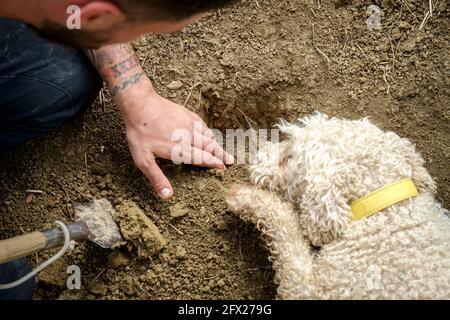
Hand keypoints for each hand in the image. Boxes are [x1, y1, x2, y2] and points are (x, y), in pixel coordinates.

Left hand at [116, 78, 233, 199]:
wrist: (141, 104)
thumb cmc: (140, 133)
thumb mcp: (144, 160)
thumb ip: (157, 178)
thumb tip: (168, 196)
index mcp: (181, 150)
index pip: (203, 159)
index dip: (214, 164)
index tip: (223, 168)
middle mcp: (190, 137)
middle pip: (210, 147)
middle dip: (221, 155)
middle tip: (231, 161)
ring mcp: (190, 124)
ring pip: (209, 136)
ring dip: (217, 144)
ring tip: (223, 151)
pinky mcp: (188, 114)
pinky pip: (203, 125)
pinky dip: (209, 132)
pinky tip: (209, 134)